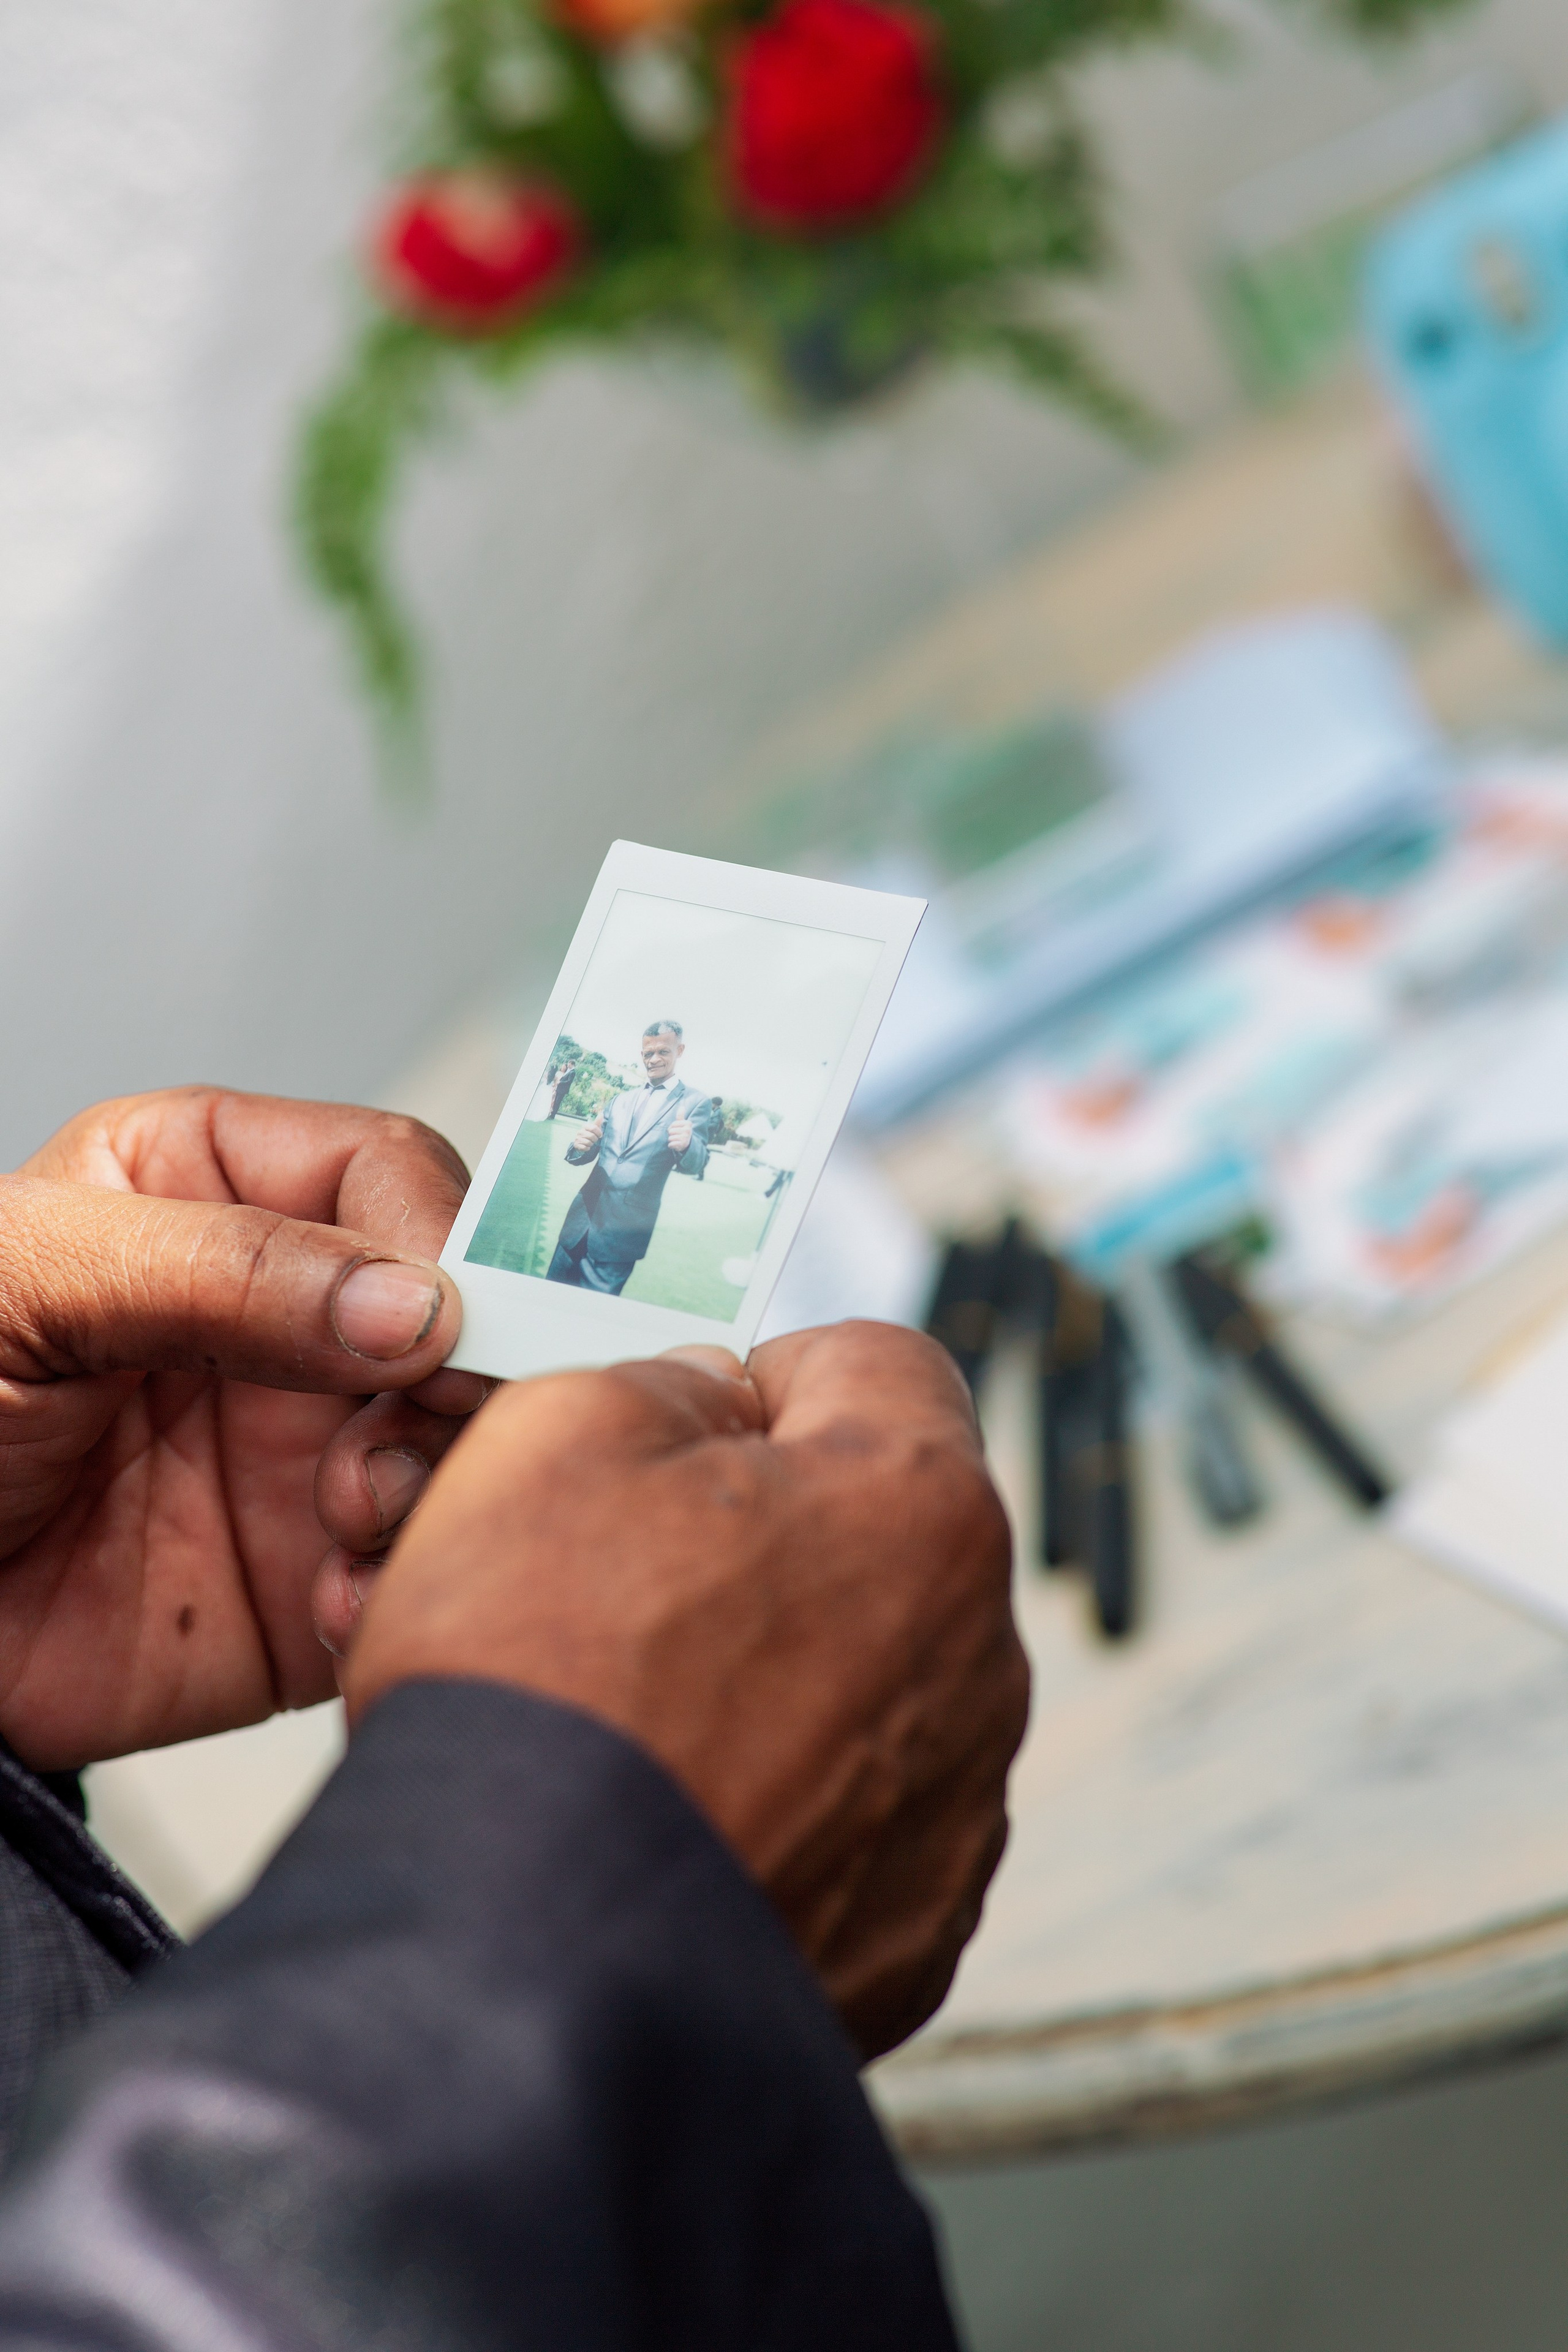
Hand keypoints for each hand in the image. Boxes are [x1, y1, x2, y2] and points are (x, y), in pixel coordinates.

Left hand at [0, 1088, 484, 1770]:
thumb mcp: (28, 1290)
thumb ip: (216, 1268)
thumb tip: (412, 1303)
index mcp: (214, 1187)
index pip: (387, 1170)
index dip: (438, 1236)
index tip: (443, 1321)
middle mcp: (291, 1310)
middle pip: (466, 1302)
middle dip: (462, 1371)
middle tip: (401, 1434)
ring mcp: (315, 1440)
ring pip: (469, 1436)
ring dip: (440, 1482)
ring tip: (348, 1521)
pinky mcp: (322, 1568)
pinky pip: (423, 1566)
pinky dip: (408, 1586)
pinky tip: (334, 1604)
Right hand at [336, 1323, 1028, 2058]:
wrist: (516, 1971)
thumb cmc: (539, 1686)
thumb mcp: (556, 1434)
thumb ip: (662, 1381)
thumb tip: (708, 1404)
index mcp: (920, 1503)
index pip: (877, 1363)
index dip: (763, 1377)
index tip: (680, 1432)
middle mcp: (978, 1657)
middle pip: (870, 1536)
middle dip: (759, 1540)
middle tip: (619, 1591)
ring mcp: (953, 1812)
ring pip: (860, 1685)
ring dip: (767, 1681)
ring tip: (627, 1728)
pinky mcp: (907, 1940)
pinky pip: (847, 1830)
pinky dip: (771, 1815)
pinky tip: (664, 1830)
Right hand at [575, 1114, 604, 1151]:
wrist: (582, 1143)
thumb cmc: (590, 1134)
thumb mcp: (594, 1128)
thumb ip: (598, 1121)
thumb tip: (601, 1113)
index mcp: (585, 1126)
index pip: (594, 1128)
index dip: (599, 1133)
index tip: (600, 1135)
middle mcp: (580, 1131)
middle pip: (592, 1136)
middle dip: (595, 1139)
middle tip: (594, 1140)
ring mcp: (577, 1138)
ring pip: (588, 1142)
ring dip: (591, 1144)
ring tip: (590, 1143)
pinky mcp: (576, 1145)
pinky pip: (585, 1147)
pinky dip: (587, 1148)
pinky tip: (587, 1146)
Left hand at [667, 1114, 693, 1153]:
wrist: (687, 1143)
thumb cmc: (682, 1131)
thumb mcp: (682, 1123)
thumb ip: (680, 1115)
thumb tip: (682, 1106)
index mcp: (688, 1124)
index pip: (673, 1124)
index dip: (671, 1127)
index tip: (676, 1129)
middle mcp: (688, 1130)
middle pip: (671, 1131)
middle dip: (671, 1134)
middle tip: (676, 1135)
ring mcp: (685, 1138)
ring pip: (670, 1138)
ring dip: (671, 1140)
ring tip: (676, 1140)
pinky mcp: (682, 1145)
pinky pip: (671, 1144)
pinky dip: (671, 1145)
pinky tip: (675, 1144)